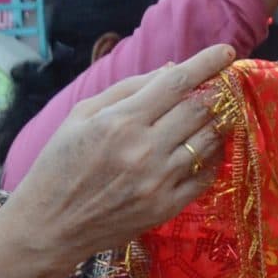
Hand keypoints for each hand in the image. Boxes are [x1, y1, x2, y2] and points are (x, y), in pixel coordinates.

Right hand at [0, 44, 232, 260]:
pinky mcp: (167, 207)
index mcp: (120, 122)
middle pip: (199, 109)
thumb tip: (172, 70)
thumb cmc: (59, 164)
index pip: (176, 83)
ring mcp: (159, 181)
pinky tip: (207, 146)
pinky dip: (213, 155)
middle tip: (226, 83)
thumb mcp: (81, 116)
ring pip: (209, 141)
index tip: (227, 51)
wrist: (50, 225)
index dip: (206, 63)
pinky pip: (205, 174)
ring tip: (221, 112)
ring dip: (220, 122)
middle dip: (219, 91)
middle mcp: (144, 150)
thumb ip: (127, 89)